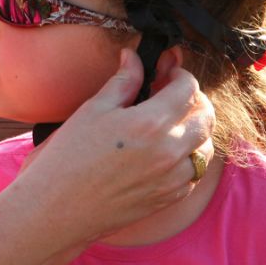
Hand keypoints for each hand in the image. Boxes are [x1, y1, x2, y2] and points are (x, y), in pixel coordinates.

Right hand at [15, 49, 213, 251]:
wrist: (59, 207)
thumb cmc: (68, 157)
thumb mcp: (93, 110)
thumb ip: (122, 81)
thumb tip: (133, 56)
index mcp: (150, 123)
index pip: (188, 89)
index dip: (181, 75)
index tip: (168, 73)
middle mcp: (170, 151)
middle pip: (206, 116)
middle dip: (195, 100)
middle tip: (173, 95)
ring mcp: (174, 178)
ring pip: (206, 146)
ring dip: (195, 129)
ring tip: (172, 123)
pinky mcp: (171, 198)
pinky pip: (195, 172)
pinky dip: (189, 157)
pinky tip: (166, 151)